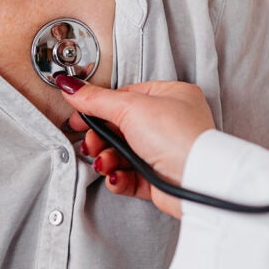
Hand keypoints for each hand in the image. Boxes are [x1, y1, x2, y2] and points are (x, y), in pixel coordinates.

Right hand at [56, 77, 214, 218]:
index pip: (126, 96)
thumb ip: (97, 99)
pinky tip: (116, 177)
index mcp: (171, 96)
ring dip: (107, 160)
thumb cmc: (179, 138)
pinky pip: (129, 176)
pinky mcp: (159, 178)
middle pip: (120, 127)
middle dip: (101, 139)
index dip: (100, 108)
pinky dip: (118, 178)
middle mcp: (170, 123)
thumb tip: (71, 86)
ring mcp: (165, 151)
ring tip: (105, 163)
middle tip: (92, 143)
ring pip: (122, 154)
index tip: (79, 117)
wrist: (197, 182)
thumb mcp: (131, 108)